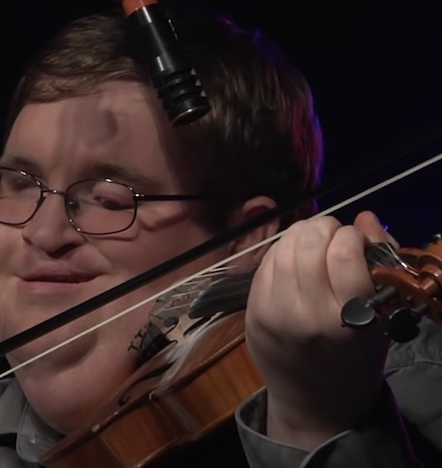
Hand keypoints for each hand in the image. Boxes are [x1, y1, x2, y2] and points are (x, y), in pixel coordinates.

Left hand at [245, 210, 396, 448]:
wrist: (314, 401)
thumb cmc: (355, 357)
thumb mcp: (379, 317)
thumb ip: (376, 264)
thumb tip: (363, 218)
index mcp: (348, 318)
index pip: (344, 252)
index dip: (351, 235)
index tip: (355, 241)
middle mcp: (306, 314)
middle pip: (308, 243)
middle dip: (324, 227)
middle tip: (332, 235)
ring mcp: (273, 312)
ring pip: (282, 248)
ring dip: (300, 234)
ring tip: (313, 242)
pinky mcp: (252, 311)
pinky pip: (264, 263)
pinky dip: (280, 251)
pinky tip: (293, 258)